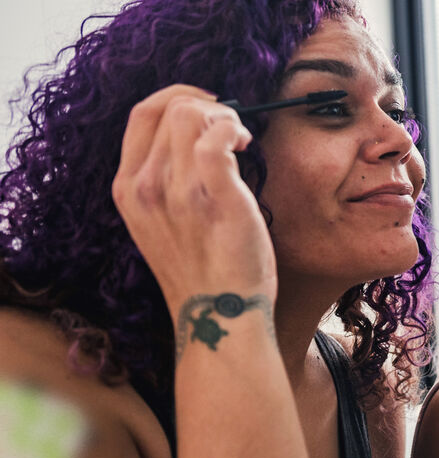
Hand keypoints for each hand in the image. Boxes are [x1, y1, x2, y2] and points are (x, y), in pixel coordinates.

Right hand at [111, 85, 275, 318]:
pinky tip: (244, 145)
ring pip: (191, 115)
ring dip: (224, 116)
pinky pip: (215, 140)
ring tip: (239, 140)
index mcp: (128, 188)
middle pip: (169, 108)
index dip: (175, 97)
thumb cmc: (201, 269)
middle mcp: (146, 186)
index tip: (205, 106)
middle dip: (207, 105)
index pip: (141, 115)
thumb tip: (194, 139)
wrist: (216, 315)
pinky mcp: (215, 197)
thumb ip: (165, 182)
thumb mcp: (161, 221)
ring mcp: (178, 192)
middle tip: (230, 128)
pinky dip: (233, 129)